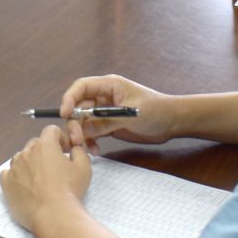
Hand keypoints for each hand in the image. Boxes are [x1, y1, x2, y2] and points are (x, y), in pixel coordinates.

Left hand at [0, 125, 91, 231]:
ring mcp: (14, 167)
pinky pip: (9, 173)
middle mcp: (26, 152)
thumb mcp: (84, 167)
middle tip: (54, 166)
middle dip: (45, 151)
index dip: (60, 138)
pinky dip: (16, 177)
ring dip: (30, 163)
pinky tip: (26, 186)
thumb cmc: (69, 191)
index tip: (65, 149)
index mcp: (45, 145)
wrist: (53, 215)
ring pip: (21, 158)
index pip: (51, 131)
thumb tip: (74, 150)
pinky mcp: (6, 183)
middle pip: (35, 144)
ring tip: (40, 179)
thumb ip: (79, 151)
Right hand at [58, 74, 178, 150]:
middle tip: (77, 140)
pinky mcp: (108, 125)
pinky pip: (92, 132)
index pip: (81, 87)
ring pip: (84, 122)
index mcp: (109, 86)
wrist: (172, 122)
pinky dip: (91, 141)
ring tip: (87, 149)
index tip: (64, 114)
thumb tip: (83, 129)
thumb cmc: (156, 110)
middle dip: (75, 123)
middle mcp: (103, 97)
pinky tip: (96, 151)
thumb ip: (106, 121)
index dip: (69, 98)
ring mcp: (105, 112)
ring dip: (82, 135)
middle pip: (79, 107)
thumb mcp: (130, 115)